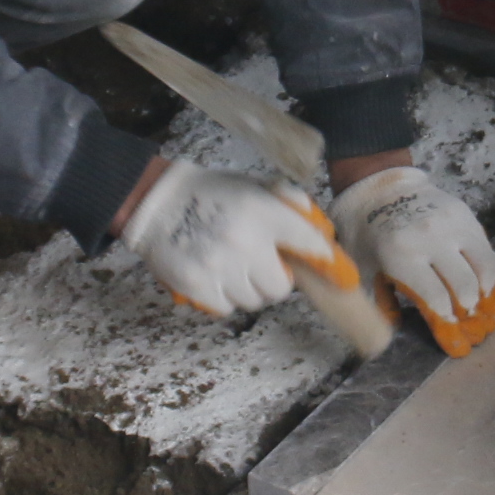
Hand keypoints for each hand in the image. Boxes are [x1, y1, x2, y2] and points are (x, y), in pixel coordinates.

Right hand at [119, 159, 348, 315]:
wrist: (156, 202)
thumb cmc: (210, 195)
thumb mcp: (253, 186)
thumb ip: (289, 202)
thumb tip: (322, 231)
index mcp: (264, 212)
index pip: (311, 246)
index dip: (325, 262)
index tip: (337, 274)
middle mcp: (245, 241)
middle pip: (280, 288)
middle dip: (273, 280)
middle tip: (259, 266)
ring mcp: (220, 266)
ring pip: (252, 300)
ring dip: (247, 289)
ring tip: (231, 267)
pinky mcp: (197, 286)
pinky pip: (226, 308)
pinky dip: (223, 298)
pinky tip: (213, 276)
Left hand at [330, 166, 494, 354]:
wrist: (377, 187)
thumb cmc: (366, 233)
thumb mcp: (362, 269)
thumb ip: (378, 303)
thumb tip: (391, 338)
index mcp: (402, 255)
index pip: (437, 297)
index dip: (447, 319)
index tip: (450, 327)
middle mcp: (431, 239)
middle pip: (465, 285)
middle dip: (470, 309)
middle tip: (469, 318)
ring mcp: (451, 224)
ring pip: (483, 266)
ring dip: (485, 289)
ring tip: (481, 301)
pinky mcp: (464, 213)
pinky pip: (485, 246)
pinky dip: (488, 267)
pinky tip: (484, 281)